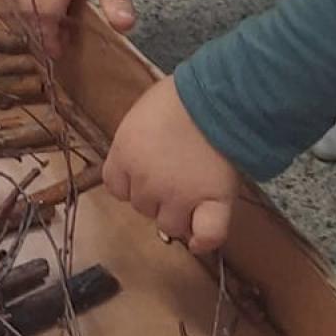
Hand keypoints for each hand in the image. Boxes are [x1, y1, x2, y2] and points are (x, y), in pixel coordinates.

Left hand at [102, 77, 241, 255]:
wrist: (218, 98)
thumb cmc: (181, 95)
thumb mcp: (143, 112)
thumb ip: (136, 141)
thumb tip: (142, 153)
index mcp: (125, 155)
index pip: (116, 187)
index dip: (131, 182)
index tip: (145, 173)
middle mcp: (146, 182)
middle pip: (142, 206)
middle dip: (155, 195)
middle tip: (176, 173)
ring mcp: (179, 197)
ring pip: (169, 225)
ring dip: (179, 215)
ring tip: (194, 194)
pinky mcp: (212, 203)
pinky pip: (206, 235)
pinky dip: (203, 240)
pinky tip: (200, 239)